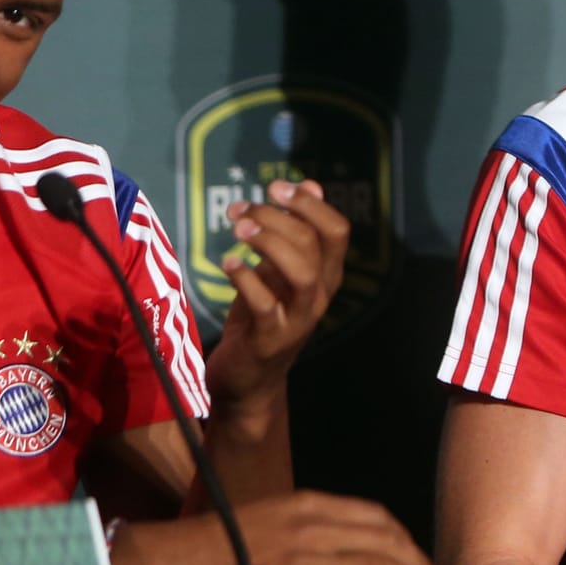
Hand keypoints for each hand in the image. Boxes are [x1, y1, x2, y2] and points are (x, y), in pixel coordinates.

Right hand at [113, 491, 445, 564]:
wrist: (172, 557)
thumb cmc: (217, 540)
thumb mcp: (271, 516)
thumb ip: (309, 527)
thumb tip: (347, 549)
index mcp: (307, 502)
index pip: (374, 515)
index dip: (405, 539)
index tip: (421, 559)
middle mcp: (311, 524)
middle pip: (383, 541)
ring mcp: (302, 559)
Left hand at [204, 179, 348, 410]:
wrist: (248, 380)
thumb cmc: (262, 317)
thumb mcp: (278, 269)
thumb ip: (295, 230)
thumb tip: (311, 184)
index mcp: (326, 273)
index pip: (337, 229)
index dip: (309, 203)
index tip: (275, 187)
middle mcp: (320, 294)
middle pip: (315, 243)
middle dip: (277, 217)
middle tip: (240, 209)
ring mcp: (298, 318)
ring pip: (303, 271)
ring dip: (270, 243)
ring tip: (238, 230)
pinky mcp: (271, 339)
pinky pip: (264, 304)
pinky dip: (245, 278)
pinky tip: (228, 263)